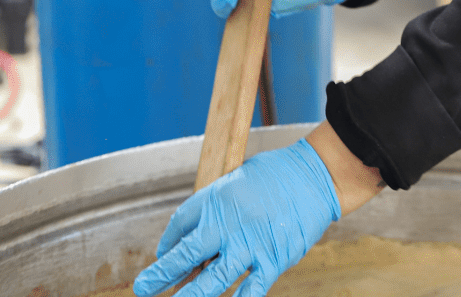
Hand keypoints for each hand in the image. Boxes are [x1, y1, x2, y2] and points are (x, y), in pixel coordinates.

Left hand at [132, 139, 340, 296]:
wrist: (316, 176)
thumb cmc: (275, 175)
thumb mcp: (235, 181)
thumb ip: (212, 209)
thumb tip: (186, 238)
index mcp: (218, 200)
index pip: (180, 225)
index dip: (167, 246)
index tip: (160, 259)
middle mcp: (230, 224)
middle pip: (187, 256)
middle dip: (162, 276)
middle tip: (144, 289)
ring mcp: (252, 244)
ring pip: (213, 280)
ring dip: (192, 295)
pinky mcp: (274, 259)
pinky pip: (251, 289)